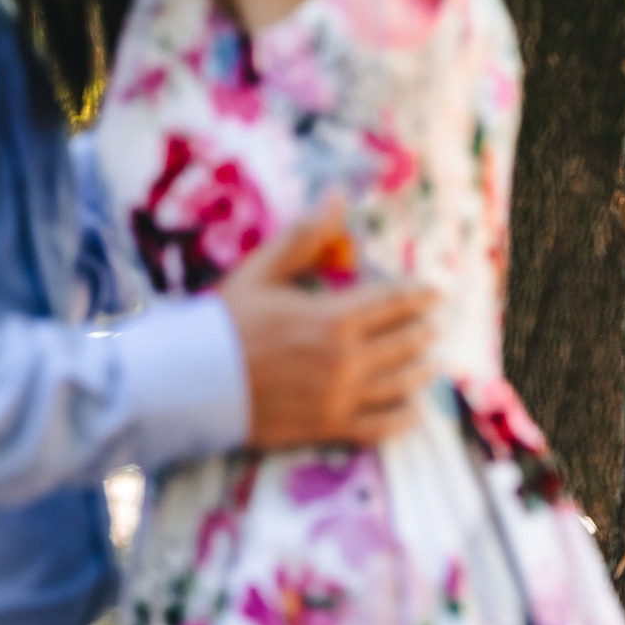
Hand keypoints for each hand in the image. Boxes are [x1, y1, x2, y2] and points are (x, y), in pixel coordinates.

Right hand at [219, 205, 438, 449]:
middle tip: (431, 324)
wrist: (189, 385)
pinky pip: (381, 425)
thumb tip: (336, 197)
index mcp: (334, 317)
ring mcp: (340, 397)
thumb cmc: (225, 323)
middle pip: (406, 341)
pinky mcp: (329, 427)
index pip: (396, 301)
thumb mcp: (263, 271)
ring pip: (401, 383)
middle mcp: (346, 359)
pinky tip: (415, 408)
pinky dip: (405, 417)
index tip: (435, 292)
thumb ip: (305, 237)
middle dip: (423, 329)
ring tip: (432, 360)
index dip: (421, 294)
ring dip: (422, 369)